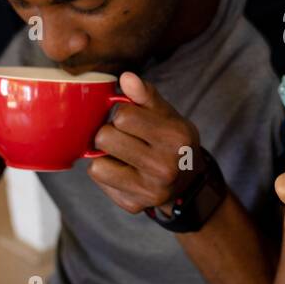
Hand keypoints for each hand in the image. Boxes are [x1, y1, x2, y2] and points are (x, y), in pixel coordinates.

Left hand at [86, 72, 200, 213]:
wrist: (188, 181)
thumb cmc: (172, 141)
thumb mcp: (167, 114)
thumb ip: (146, 95)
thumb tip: (126, 77)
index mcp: (175, 138)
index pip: (122, 115)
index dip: (122, 113)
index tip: (131, 119)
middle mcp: (165, 167)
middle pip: (105, 138)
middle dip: (109, 133)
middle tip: (123, 137)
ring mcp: (149, 191)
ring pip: (96, 166)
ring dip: (104, 156)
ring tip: (121, 154)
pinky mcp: (134, 206)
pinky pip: (100, 183)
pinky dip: (107, 174)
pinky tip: (124, 171)